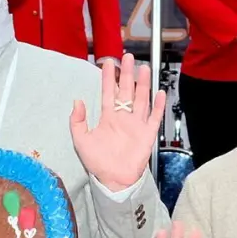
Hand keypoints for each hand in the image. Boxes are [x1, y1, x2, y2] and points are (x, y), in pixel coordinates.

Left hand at [71, 52, 166, 191]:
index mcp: (108, 118)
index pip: (108, 93)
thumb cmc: (97, 163)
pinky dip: (158, 106)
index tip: (107, 63)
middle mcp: (123, 118)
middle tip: (127, 57)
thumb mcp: (80, 141)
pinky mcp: (147, 134)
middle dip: (126, 74)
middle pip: (126, 91)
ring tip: (143, 68)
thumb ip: (77, 121)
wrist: (113, 180)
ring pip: (140, 99)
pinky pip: (154, 117)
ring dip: (142, 84)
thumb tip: (77, 101)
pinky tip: (159, 93)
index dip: (108, 78)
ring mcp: (136, 124)